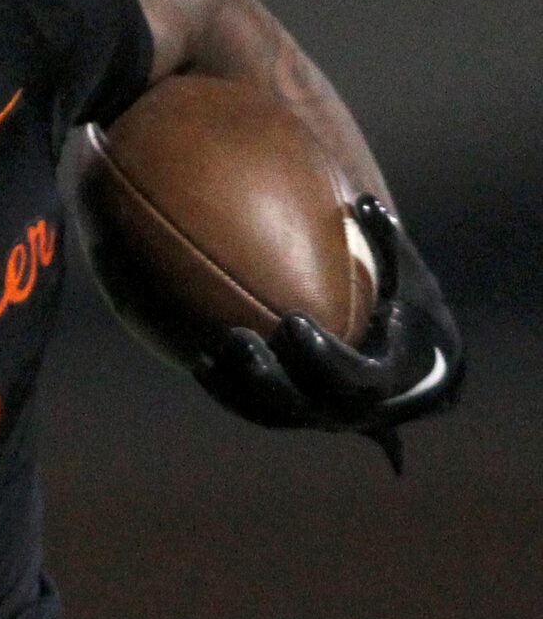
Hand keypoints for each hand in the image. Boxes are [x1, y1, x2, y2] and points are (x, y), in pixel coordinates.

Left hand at [194, 195, 462, 469]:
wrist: (419, 369)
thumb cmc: (411, 311)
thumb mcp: (410, 280)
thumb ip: (388, 245)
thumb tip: (364, 201)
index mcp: (385, 379)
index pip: (352, 378)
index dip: (320, 355)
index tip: (290, 320)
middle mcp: (352, 410)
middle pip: (303, 404)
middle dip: (265, 375)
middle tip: (235, 337)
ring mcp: (321, 417)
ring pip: (273, 414)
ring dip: (237, 388)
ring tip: (208, 353)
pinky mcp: (298, 415)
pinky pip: (258, 411)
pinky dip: (229, 392)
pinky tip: (200, 362)